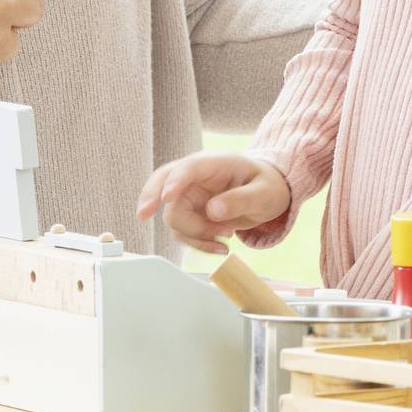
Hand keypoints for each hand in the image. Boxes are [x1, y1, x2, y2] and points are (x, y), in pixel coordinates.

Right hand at [135, 152, 292, 254]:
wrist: (269, 195)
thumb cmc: (268, 185)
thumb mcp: (264, 193)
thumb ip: (241, 200)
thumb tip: (212, 211)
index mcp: (213, 164)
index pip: (185, 169)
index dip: (173, 182)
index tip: (165, 198)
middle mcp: (195, 179)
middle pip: (163, 185)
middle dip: (151, 198)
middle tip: (142, 215)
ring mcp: (190, 197)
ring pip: (174, 217)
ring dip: (196, 234)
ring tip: (228, 237)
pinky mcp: (191, 215)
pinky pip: (183, 233)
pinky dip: (199, 244)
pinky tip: (221, 247)